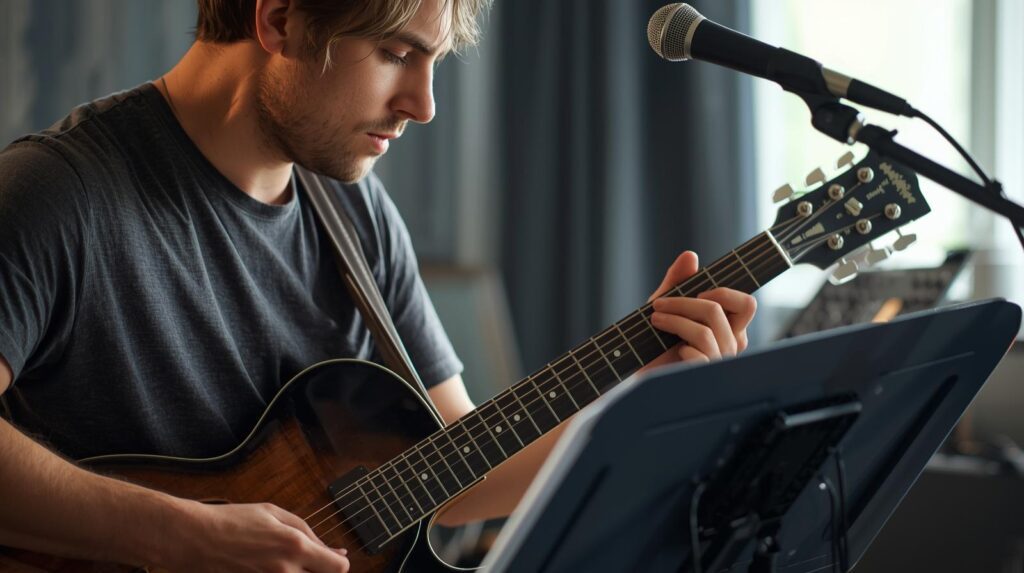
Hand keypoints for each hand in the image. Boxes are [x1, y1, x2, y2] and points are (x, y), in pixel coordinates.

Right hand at [161, 501, 349, 572]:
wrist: (195, 539)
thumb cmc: (232, 521)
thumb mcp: (275, 514)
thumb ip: (309, 532)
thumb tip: (335, 551)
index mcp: (295, 546)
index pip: (338, 568)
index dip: (338, 562)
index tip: (331, 558)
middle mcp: (285, 571)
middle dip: (319, 572)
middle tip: (306, 562)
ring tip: (283, 563)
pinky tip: (269, 568)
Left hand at [642, 251, 756, 368]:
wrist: (641, 374)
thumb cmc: (657, 341)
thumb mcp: (664, 305)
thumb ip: (677, 281)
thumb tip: (690, 256)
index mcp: (729, 327)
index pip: (746, 304)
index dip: (722, 293)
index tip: (696, 292)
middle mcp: (730, 345)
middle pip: (719, 311)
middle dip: (684, 302)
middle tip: (660, 304)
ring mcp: (719, 362)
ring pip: (705, 331)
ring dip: (674, 320)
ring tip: (655, 320)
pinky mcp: (704, 376)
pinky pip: (699, 354)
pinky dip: (680, 345)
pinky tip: (671, 350)